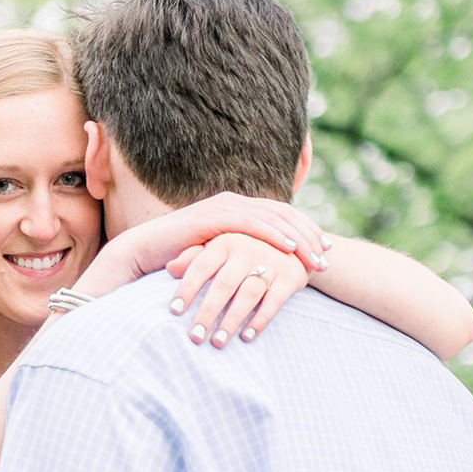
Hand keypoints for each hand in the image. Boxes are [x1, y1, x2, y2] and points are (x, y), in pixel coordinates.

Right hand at [85, 191, 327, 294]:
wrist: (144, 252)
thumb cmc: (178, 259)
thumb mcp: (216, 255)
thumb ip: (237, 253)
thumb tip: (261, 268)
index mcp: (237, 209)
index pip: (281, 216)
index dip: (306, 231)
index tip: (326, 250)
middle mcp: (233, 202)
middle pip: (283, 214)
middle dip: (309, 235)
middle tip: (328, 255)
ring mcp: (224, 206)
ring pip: (273, 218)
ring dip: (298, 238)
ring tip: (316, 257)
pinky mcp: (214, 216)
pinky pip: (252, 223)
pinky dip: (274, 234)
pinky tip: (289, 248)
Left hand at [166, 233, 311, 346]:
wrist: (295, 241)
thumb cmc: (245, 248)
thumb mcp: (220, 246)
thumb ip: (194, 256)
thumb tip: (170, 268)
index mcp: (225, 241)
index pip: (201, 266)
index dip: (187, 289)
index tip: (174, 312)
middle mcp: (247, 250)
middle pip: (223, 284)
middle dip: (208, 312)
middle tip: (195, 336)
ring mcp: (271, 262)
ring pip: (248, 294)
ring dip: (232, 320)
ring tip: (218, 342)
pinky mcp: (290, 277)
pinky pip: (274, 301)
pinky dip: (260, 319)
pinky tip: (246, 336)